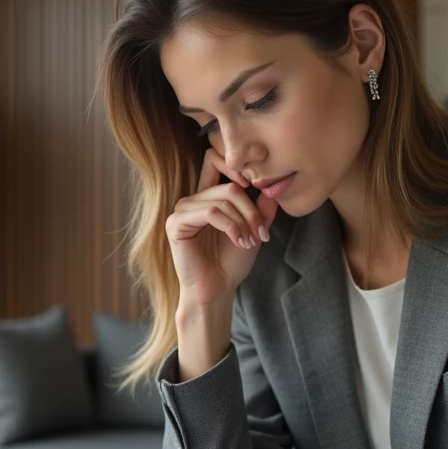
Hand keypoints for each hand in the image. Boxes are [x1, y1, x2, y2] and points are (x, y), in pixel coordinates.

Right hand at [167, 148, 279, 308]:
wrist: (216, 290)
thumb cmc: (231, 262)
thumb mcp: (253, 230)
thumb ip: (261, 208)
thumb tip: (271, 187)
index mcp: (207, 196)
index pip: (214, 158)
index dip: (236, 165)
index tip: (256, 188)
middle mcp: (192, 199)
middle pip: (229, 185)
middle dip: (252, 210)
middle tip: (261, 234)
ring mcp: (182, 210)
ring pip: (223, 199)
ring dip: (244, 222)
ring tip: (250, 242)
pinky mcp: (176, 224)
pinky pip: (211, 213)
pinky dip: (231, 227)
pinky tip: (239, 242)